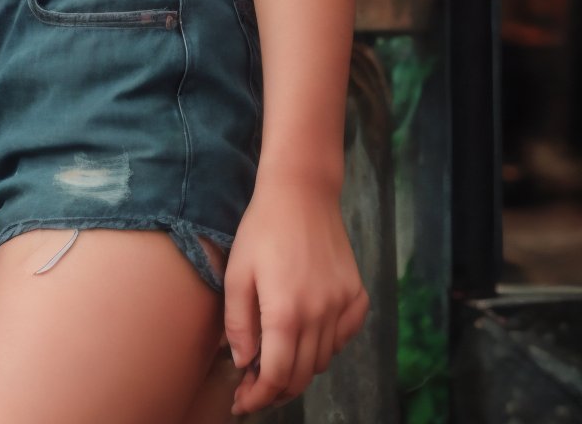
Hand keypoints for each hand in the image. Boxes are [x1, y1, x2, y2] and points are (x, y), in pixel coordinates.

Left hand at [221, 174, 369, 414]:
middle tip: (254, 386)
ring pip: (323, 359)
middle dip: (276, 389)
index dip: (258, 397)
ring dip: (300, 367)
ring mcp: (343, 305)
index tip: (243, 403)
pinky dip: (327, 344)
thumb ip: (238, 323)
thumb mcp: (237, 273)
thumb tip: (244, 363)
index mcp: (286, 313)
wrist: (302, 192)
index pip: (277, 376)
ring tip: (277, 356)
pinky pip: (345, 336)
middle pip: (302, 375)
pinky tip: (308, 332)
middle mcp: (320, 315)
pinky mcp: (357, 294)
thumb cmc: (262, 229)